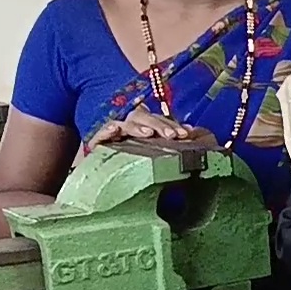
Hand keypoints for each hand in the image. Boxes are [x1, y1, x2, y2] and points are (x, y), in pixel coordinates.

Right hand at [87, 107, 209, 149]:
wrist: (103, 171)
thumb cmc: (135, 156)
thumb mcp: (156, 147)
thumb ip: (172, 136)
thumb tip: (193, 131)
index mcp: (145, 125)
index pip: (159, 120)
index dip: (172, 125)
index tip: (185, 134)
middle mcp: (129, 125)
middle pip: (144, 118)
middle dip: (159, 125)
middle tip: (172, 135)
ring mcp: (113, 132)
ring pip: (126, 123)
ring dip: (137, 127)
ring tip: (148, 133)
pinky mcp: (97, 142)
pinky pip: (99, 135)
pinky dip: (106, 131)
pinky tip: (114, 130)